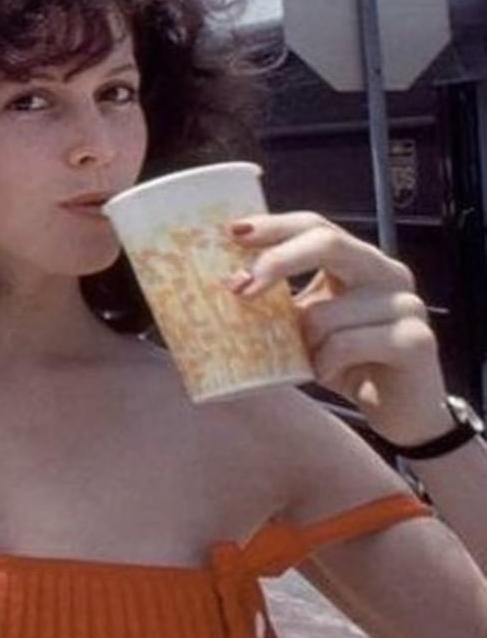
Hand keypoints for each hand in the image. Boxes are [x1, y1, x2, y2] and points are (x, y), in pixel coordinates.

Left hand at [228, 212, 448, 445]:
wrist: (400, 412)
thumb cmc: (347, 362)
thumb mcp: (307, 325)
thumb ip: (281, 303)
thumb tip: (222, 288)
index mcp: (359, 260)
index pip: (315, 225)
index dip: (274, 226)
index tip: (233, 233)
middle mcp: (386, 272)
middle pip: (327, 242)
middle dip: (277, 261)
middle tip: (240, 288)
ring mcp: (406, 304)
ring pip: (328, 310)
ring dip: (303, 339)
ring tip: (307, 357)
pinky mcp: (416, 340)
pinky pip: (346, 344)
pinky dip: (324, 363)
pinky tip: (328, 374)